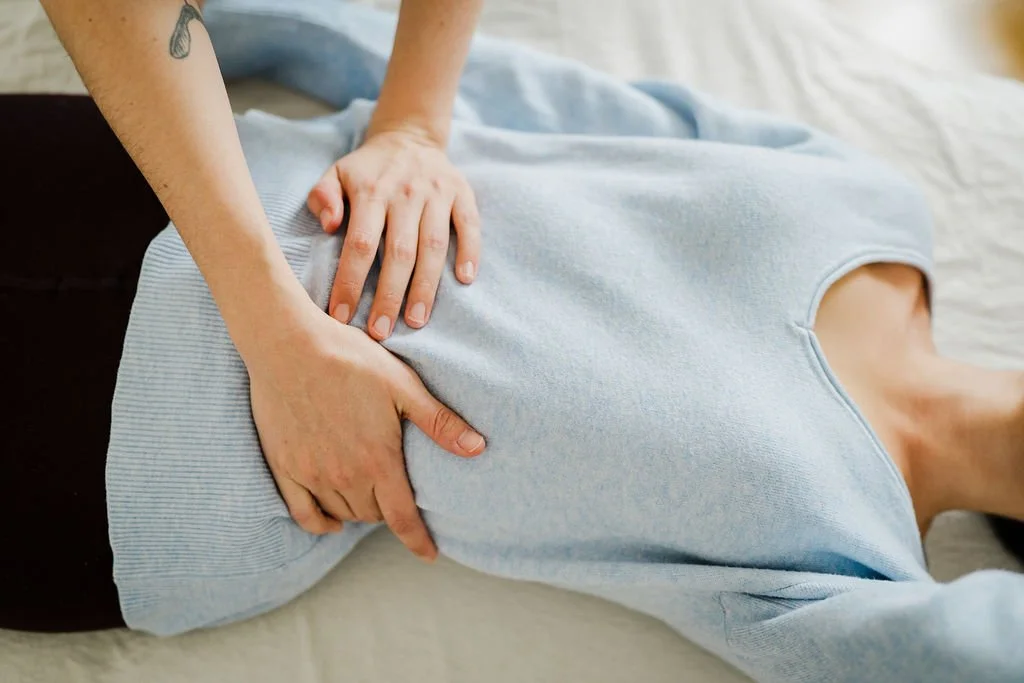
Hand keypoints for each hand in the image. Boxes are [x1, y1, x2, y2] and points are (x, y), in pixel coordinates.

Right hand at [248, 307, 485, 559]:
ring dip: (360, 511)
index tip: (429, 555)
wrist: (288, 345)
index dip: (418, 541)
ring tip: (370, 495)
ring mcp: (311, 474)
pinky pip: (304, 514)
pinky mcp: (284, 467)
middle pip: (374, 515)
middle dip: (390, 512)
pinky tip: (332, 520)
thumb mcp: (403, 386)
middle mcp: (344, 476)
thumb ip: (439, 423)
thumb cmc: (351, 358)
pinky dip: (321, 524)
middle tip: (397, 496)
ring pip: (343, 515)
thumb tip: (478, 449)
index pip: (402, 518)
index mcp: (377, 460)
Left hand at [306, 127, 479, 339]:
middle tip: (381, 332)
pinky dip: (470, 251)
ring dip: (426, 286)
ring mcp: (437, 194)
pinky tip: (465, 281)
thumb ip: (323, 197)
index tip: (342, 316)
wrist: (410, 137)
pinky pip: (470, 225)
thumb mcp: (335, 173)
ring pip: (434, 245)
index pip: (360, 245)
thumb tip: (328, 225)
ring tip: (417, 320)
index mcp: (372, 192)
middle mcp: (406, 194)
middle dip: (389, 296)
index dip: (350, 282)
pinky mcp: (462, 194)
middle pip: (399, 253)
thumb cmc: (368, 169)